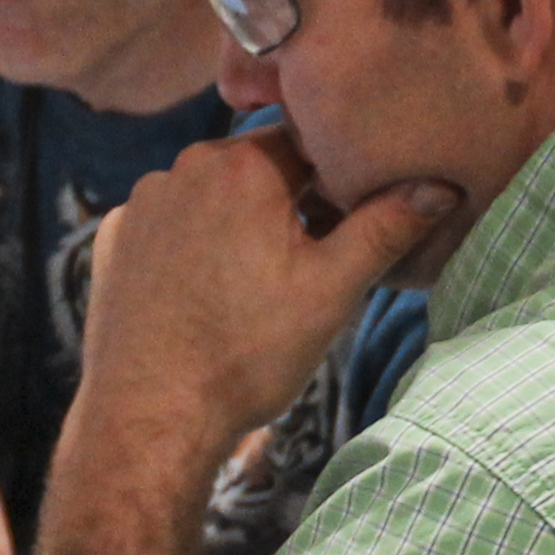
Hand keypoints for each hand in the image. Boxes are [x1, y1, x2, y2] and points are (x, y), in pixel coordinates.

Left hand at [77, 129, 451, 467]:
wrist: (151, 414)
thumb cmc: (246, 354)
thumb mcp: (332, 291)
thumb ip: (385, 228)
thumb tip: (438, 186)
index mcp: (243, 166)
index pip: (309, 141)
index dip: (336, 177)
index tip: (347, 217)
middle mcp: (184, 168)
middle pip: (258, 165)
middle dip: (288, 199)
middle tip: (308, 259)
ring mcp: (143, 202)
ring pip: (212, 193)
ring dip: (238, 219)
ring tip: (255, 283)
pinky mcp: (117, 237)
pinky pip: (171, 221)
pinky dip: (193, 242)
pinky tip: (207, 290)